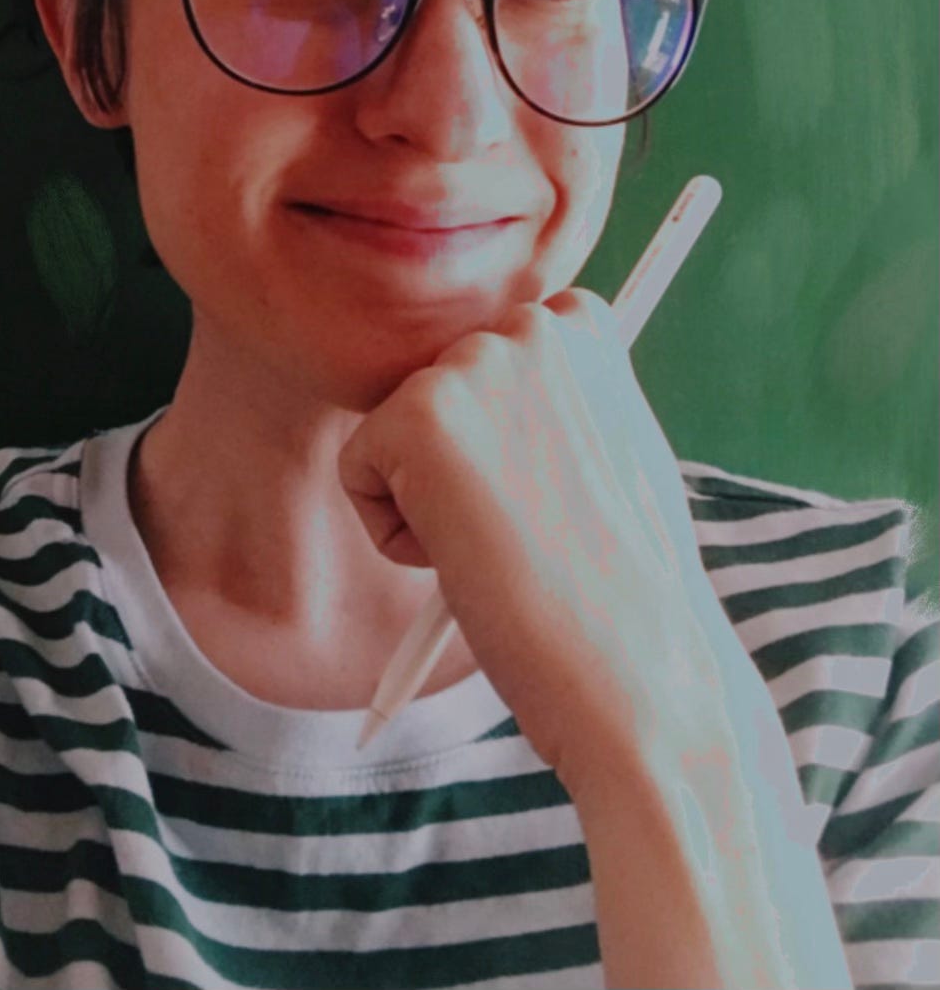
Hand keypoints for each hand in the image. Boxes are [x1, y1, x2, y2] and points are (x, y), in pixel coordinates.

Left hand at [337, 288, 733, 794]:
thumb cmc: (628, 583)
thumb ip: (560, 400)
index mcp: (584, 325)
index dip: (510, 435)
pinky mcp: (417, 413)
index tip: (557, 491)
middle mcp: (530, 325)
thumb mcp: (615, 451)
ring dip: (431, 498)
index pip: (493, 353)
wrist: (632, 666)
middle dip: (465, 464)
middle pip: (437, 391)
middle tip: (531, 525)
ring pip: (396, 433)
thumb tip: (495, 399)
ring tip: (507, 541)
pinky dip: (393, 532)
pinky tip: (465, 556)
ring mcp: (473, 362)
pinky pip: (358, 471)